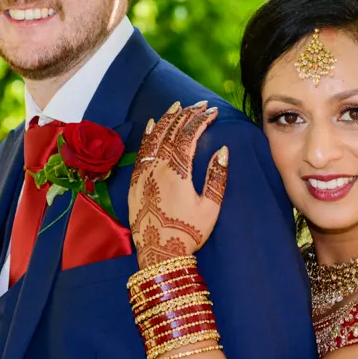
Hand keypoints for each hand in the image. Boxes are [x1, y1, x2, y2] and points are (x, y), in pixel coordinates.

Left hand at [128, 101, 228, 268]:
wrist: (158, 254)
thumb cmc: (187, 233)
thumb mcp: (210, 207)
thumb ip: (216, 177)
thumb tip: (222, 150)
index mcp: (177, 171)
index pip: (189, 135)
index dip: (201, 120)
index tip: (213, 112)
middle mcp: (157, 167)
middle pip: (171, 131)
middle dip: (186, 114)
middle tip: (200, 104)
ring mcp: (143, 173)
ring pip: (154, 137)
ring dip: (166, 119)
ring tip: (177, 106)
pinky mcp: (135, 182)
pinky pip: (141, 151)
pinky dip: (148, 135)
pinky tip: (152, 125)